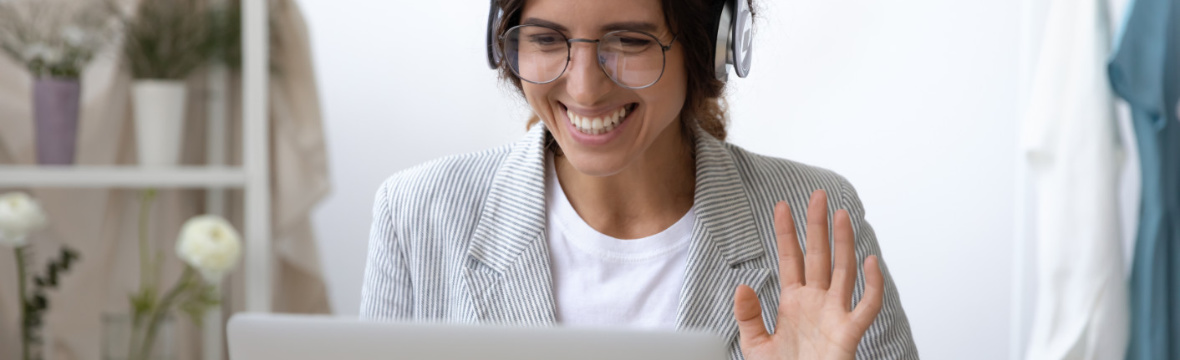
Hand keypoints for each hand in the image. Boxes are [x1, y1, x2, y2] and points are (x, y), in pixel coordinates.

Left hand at [733, 190, 883, 359]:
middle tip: (816, 195)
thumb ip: (748, 315)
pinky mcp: (849, 332)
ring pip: (843, 271)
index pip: (791, 259)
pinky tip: (871, 262)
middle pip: (819, 256)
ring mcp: (835, 314)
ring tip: (842, 215)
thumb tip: (743, 285)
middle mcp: (816, 302)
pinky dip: (873, 285)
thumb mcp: (755, 345)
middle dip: (817, 226)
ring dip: (844, 243)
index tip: (781, 205)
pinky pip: (867, 306)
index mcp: (793, 302)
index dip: (787, 233)